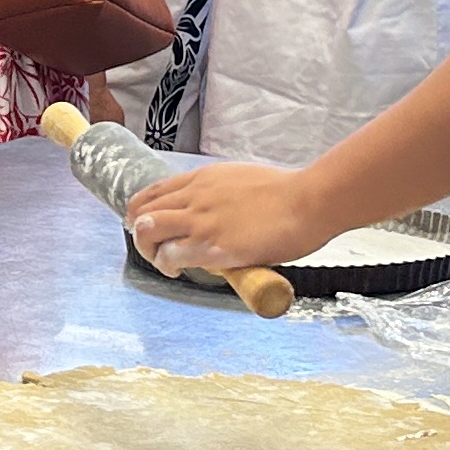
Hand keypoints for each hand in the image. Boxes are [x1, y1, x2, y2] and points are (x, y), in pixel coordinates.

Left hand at [125, 159, 333, 277]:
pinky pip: (171, 255)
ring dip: (149, 251)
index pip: (152, 192)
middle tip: (154, 249)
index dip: (142, 212)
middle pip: (141, 212)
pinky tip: (179, 270)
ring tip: (167, 263)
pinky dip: (167, 265)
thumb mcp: (242, 179)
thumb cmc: (287, 194)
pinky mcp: (212, 246)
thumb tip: (217, 211)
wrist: (309, 201)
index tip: (148, 227)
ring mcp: (201, 220)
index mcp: (202, 179)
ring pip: (147, 231)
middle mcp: (195, 196)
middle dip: (140, 234)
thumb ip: (220, 193)